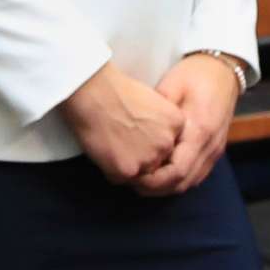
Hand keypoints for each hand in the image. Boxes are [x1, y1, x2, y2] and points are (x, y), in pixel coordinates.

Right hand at [59, 62, 184, 184]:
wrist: (93, 93)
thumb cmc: (114, 90)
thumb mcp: (153, 99)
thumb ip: (160, 123)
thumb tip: (152, 139)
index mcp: (176, 123)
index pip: (170, 145)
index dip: (151, 142)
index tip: (137, 135)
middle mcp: (167, 144)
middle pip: (157, 161)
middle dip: (141, 157)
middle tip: (122, 141)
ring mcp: (149, 159)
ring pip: (140, 174)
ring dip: (126, 166)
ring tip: (111, 144)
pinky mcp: (128, 170)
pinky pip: (120, 179)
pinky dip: (109, 169)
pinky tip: (103, 149)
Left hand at [135, 54, 241, 195]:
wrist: (223, 70)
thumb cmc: (195, 74)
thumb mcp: (172, 85)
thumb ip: (157, 110)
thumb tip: (136, 133)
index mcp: (200, 130)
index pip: (177, 170)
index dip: (154, 180)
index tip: (133, 177)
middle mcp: (210, 146)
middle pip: (182, 182)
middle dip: (156, 188)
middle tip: (132, 183)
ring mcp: (215, 151)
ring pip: (189, 182)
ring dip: (166, 187)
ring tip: (142, 181)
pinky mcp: (214, 151)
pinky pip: (196, 175)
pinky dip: (177, 180)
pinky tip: (160, 175)